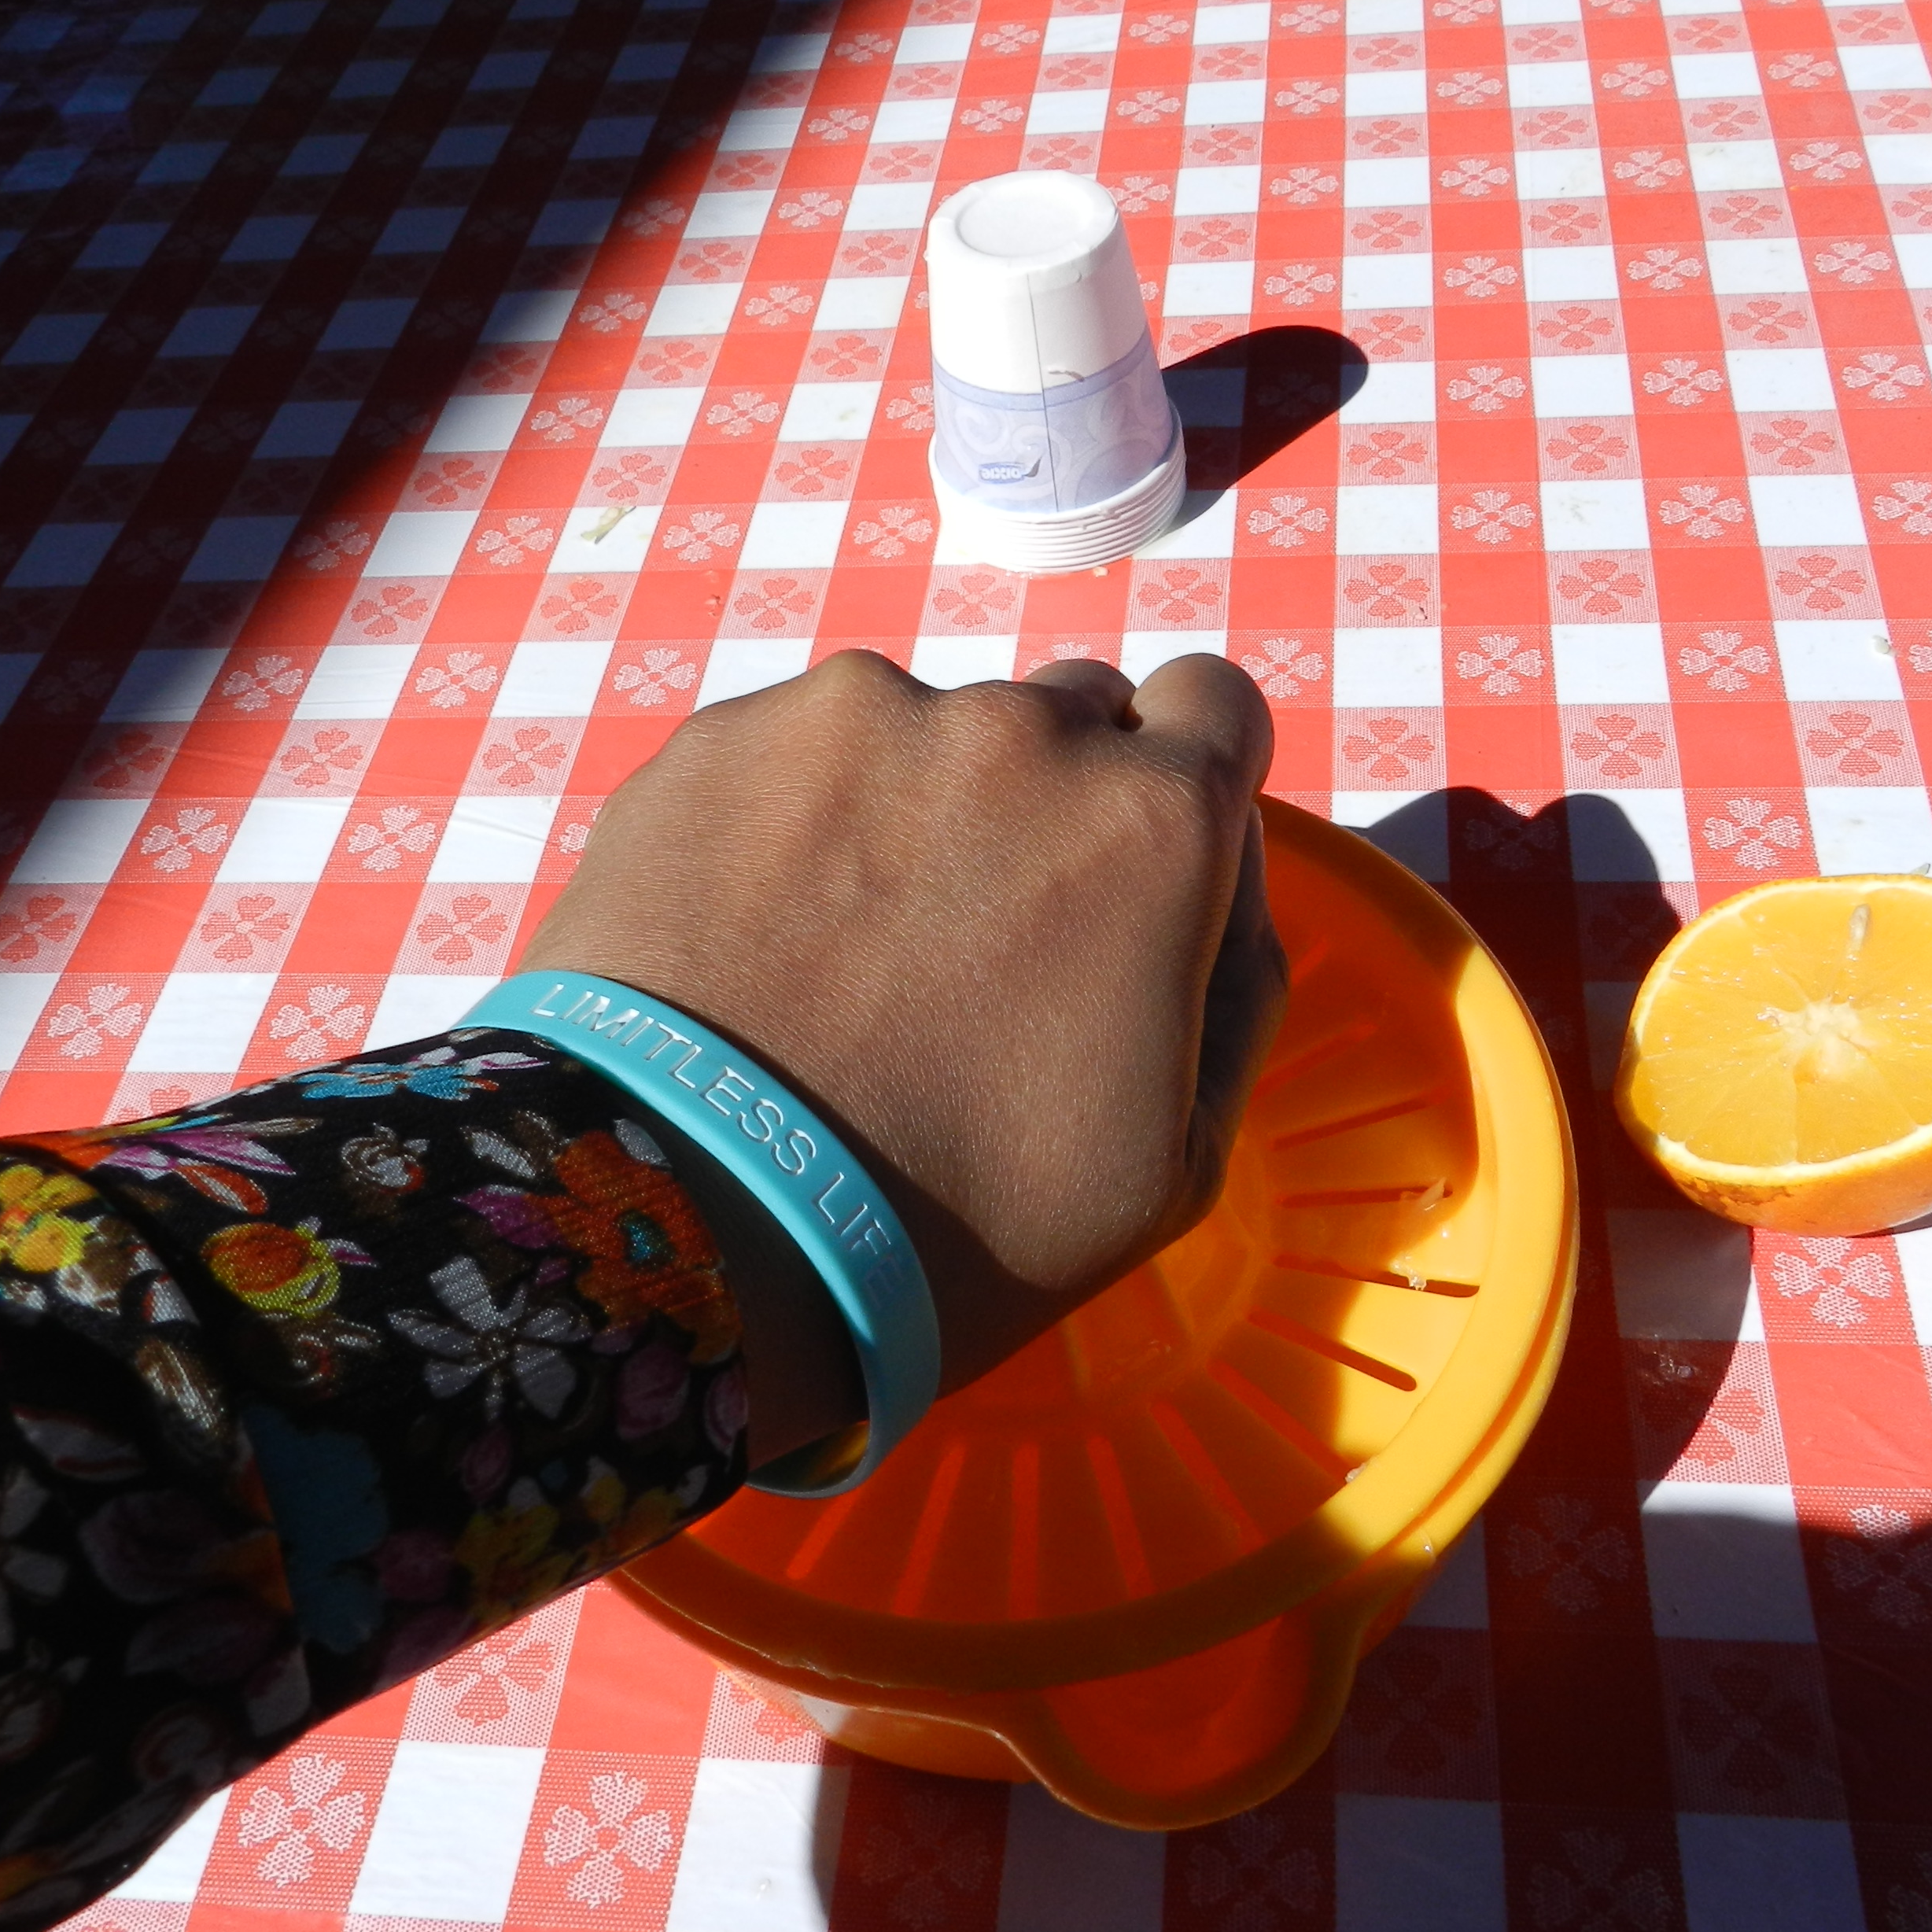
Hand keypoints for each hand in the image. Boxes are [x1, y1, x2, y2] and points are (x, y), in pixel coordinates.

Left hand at [520, 650, 1285, 1462]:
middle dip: (1045, 804)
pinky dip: (791, 823)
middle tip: (977, 942)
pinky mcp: (723, 738)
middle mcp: (1017, 728)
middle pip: (1067, 717)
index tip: (1132, 865)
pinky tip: (755, 940)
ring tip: (842, 958)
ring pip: (922, 733)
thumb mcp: (1181, 1152)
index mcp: (1154, 818)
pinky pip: (794, 753)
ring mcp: (856, 716)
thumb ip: (1238, 971)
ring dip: (910, 811)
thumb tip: (1225, 851)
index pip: (1216, 703)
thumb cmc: (962, 1224)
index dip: (1184, 779)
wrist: (692, 1228)